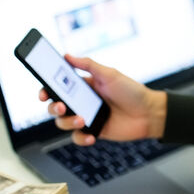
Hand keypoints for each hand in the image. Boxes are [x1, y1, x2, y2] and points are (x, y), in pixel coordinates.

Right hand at [39, 54, 166, 145]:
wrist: (150, 113)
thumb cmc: (132, 91)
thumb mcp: (110, 74)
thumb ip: (88, 65)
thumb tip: (67, 55)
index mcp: (84, 86)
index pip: (58, 87)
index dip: (46, 90)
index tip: (43, 93)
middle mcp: (82, 101)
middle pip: (56, 106)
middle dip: (54, 108)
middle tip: (62, 107)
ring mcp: (87, 117)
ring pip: (63, 123)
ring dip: (68, 123)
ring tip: (83, 120)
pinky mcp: (94, 131)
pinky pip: (78, 138)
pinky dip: (81, 138)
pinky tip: (91, 135)